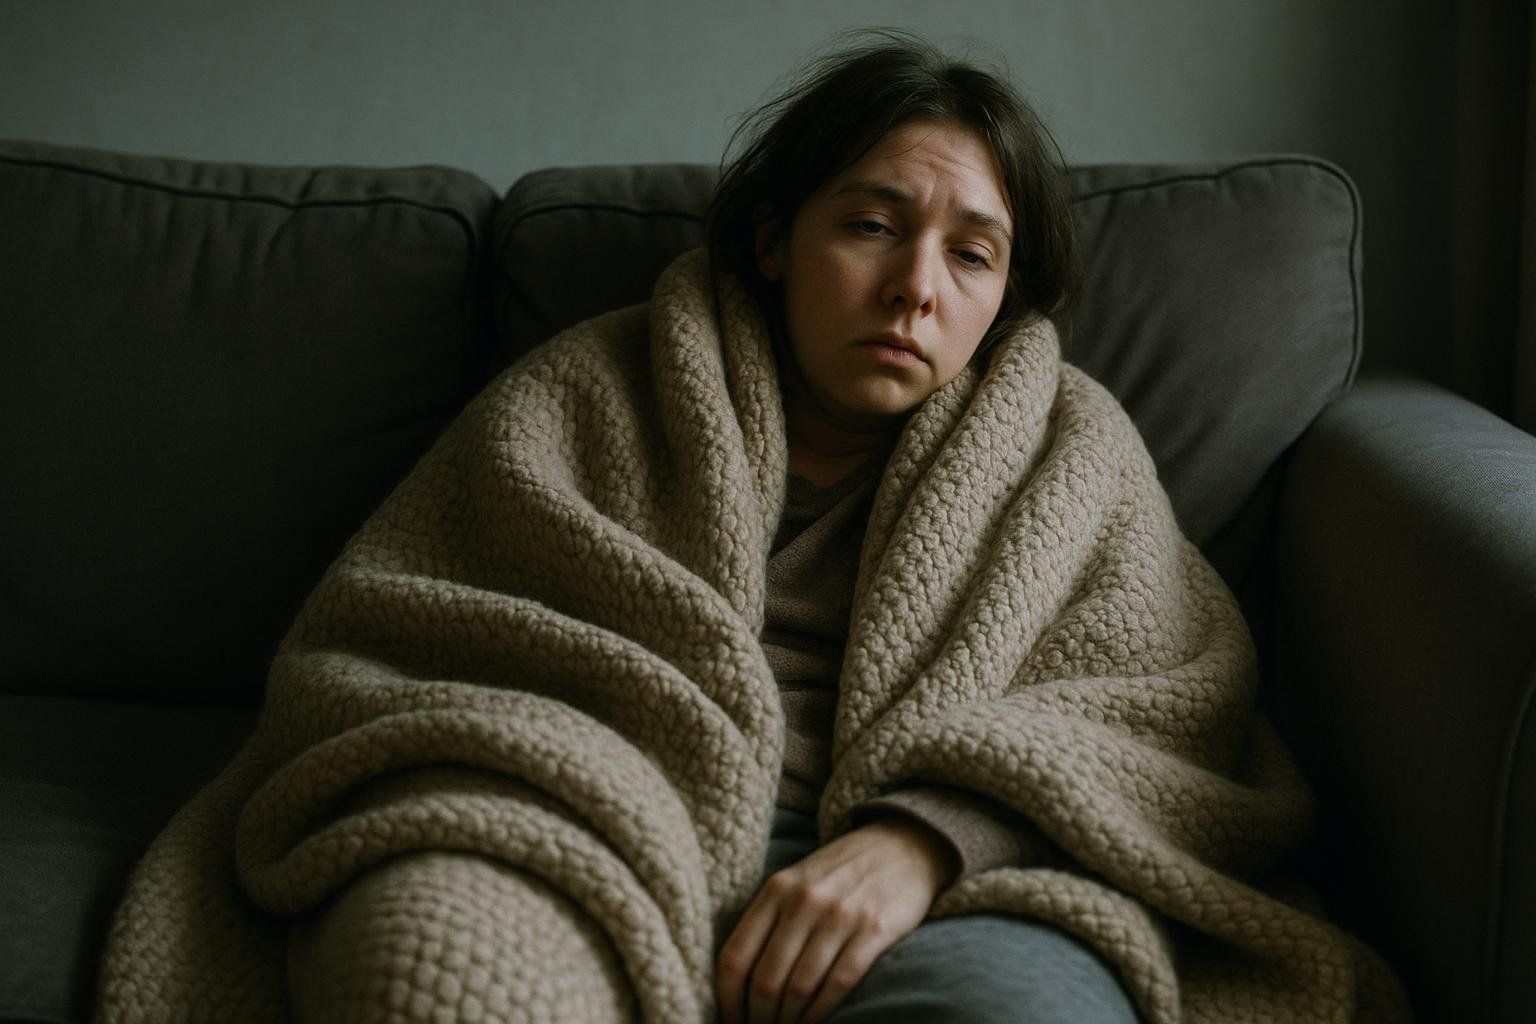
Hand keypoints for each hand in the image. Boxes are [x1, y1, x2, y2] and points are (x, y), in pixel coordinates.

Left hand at [716, 815, 958, 1023]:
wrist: (902, 844)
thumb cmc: (842, 871)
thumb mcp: (796, 881)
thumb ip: (769, 920)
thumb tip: (740, 980)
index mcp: (776, 889)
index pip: (735, 956)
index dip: (728, 999)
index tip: (732, 1021)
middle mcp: (803, 901)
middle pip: (766, 980)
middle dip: (760, 1018)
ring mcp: (840, 915)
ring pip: (800, 988)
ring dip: (790, 1021)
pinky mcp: (874, 930)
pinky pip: (838, 984)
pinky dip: (822, 1013)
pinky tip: (815, 1023)